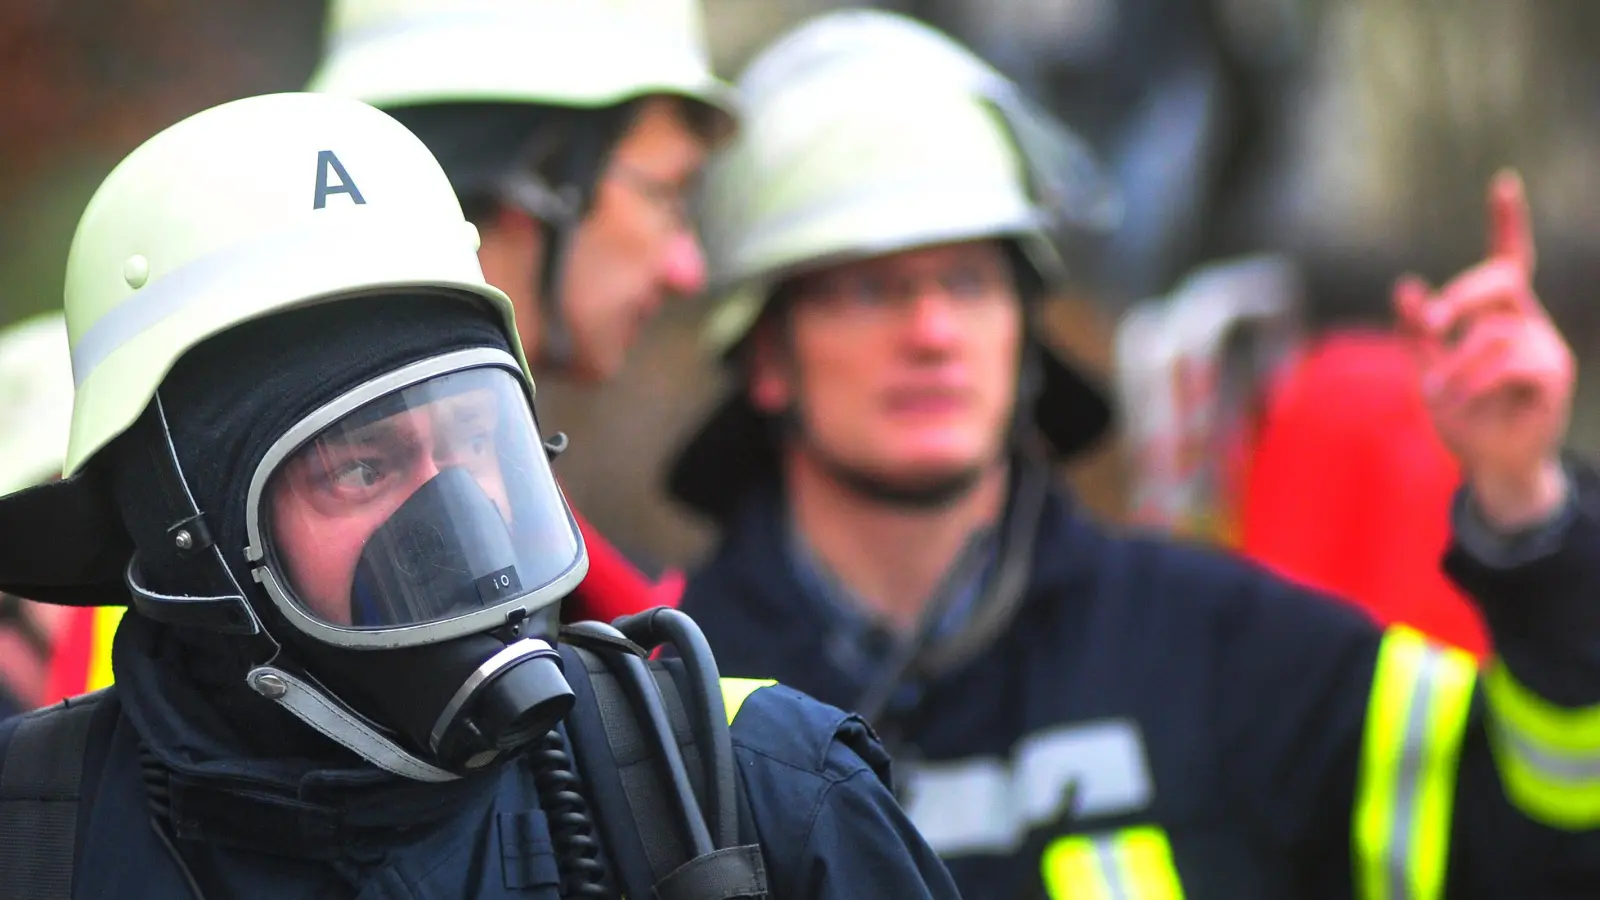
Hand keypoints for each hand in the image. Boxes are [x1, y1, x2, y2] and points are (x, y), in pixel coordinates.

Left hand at [1394, 169, 1574, 531]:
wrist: (1491, 466)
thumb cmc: (1463, 416)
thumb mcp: (1427, 370)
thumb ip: (1417, 333)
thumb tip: (1405, 286)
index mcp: (1499, 313)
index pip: (1511, 258)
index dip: (1508, 221)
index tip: (1504, 182)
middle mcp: (1527, 321)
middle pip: (1501, 279)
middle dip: (1460, 295)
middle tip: (1429, 323)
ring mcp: (1545, 345)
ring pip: (1495, 332)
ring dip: (1458, 362)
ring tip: (1438, 393)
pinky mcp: (1553, 374)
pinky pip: (1510, 362)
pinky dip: (1474, 380)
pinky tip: (1457, 399)